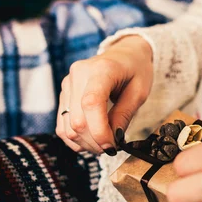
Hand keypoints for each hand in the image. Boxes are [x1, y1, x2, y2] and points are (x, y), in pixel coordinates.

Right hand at [56, 36, 152, 153]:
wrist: (125, 54)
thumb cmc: (135, 71)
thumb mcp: (139, 92)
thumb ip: (124, 116)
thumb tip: (113, 140)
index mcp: (102, 69)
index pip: (91, 104)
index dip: (99, 131)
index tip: (112, 146)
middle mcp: (79, 74)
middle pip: (77, 120)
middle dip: (95, 142)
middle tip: (112, 147)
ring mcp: (67, 83)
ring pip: (67, 127)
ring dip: (85, 143)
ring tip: (103, 143)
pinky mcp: (63, 93)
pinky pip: (62, 125)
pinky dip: (75, 139)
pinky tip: (90, 140)